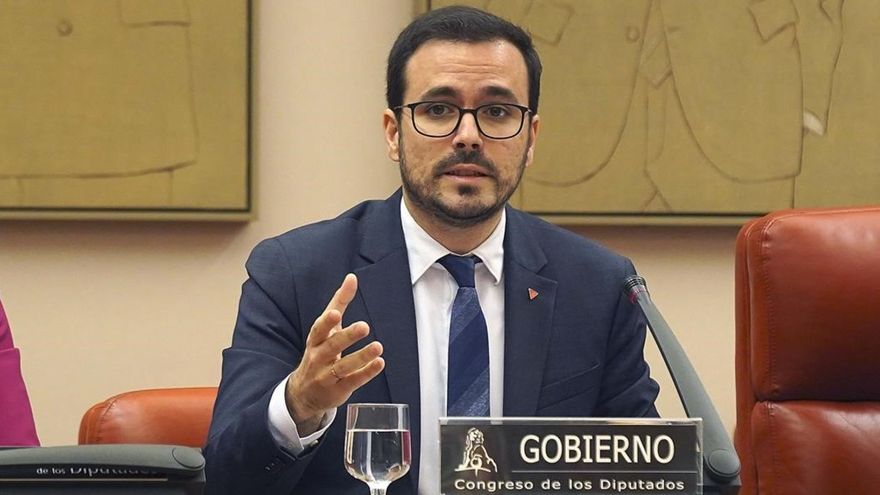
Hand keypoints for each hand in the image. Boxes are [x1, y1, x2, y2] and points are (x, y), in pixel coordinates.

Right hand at [285, 273, 384, 434]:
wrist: (304, 393)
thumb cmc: (319, 352)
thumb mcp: (325, 328)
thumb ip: (339, 302)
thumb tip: (352, 278)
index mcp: (315, 340)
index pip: (319, 329)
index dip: (327, 322)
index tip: (336, 314)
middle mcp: (318, 357)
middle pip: (332, 347)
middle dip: (347, 336)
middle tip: (364, 326)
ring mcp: (327, 376)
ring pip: (343, 366)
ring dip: (361, 356)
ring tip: (378, 347)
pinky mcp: (338, 390)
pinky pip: (353, 381)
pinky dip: (366, 373)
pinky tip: (379, 363)